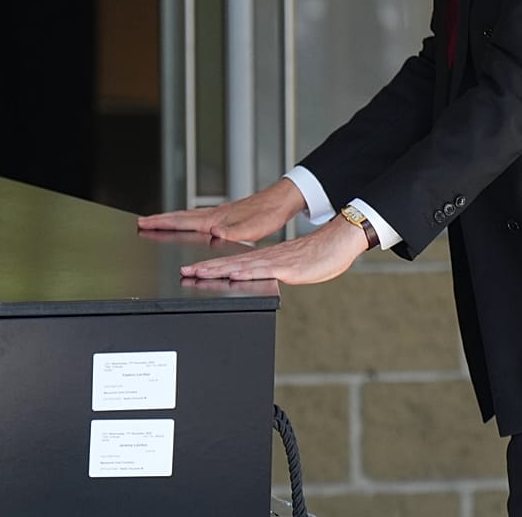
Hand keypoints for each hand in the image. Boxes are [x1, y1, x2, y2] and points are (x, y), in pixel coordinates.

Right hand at [136, 177, 305, 244]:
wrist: (281, 201)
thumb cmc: (268, 214)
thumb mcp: (251, 228)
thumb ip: (231, 232)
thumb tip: (213, 234)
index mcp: (216, 219)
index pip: (182, 221)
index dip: (162, 223)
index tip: (144, 223)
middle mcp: (215, 214)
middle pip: (180, 216)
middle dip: (160, 219)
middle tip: (142, 221)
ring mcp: (220, 213)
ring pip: (189, 215)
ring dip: (172, 219)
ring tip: (159, 222)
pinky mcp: (227, 215)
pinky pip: (199, 216)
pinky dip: (187, 219)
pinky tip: (191, 223)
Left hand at [179, 217, 370, 284]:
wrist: (338, 243)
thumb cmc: (318, 256)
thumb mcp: (290, 267)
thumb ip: (272, 272)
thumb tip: (257, 279)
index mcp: (264, 259)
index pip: (231, 264)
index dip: (209, 267)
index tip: (190, 271)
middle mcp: (265, 258)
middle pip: (229, 264)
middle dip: (205, 269)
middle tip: (183, 272)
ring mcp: (275, 262)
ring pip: (241, 267)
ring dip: (218, 270)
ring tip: (198, 273)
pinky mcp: (288, 268)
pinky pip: (264, 271)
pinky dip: (248, 273)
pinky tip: (234, 275)